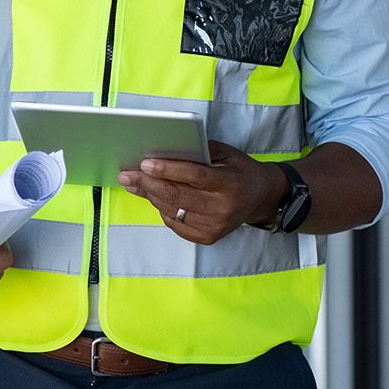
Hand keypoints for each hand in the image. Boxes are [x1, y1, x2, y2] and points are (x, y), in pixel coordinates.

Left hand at [117, 141, 285, 244]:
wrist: (261, 198)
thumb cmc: (238, 171)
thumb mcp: (224, 153)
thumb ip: (197, 151)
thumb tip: (161, 151)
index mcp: (229, 184)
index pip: (194, 176)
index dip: (168, 170)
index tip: (145, 163)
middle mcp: (222, 208)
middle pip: (176, 196)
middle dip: (147, 183)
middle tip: (127, 174)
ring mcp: (214, 226)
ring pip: (171, 210)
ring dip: (149, 195)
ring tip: (134, 182)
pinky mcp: (207, 237)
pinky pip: (174, 223)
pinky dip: (161, 208)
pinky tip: (154, 196)